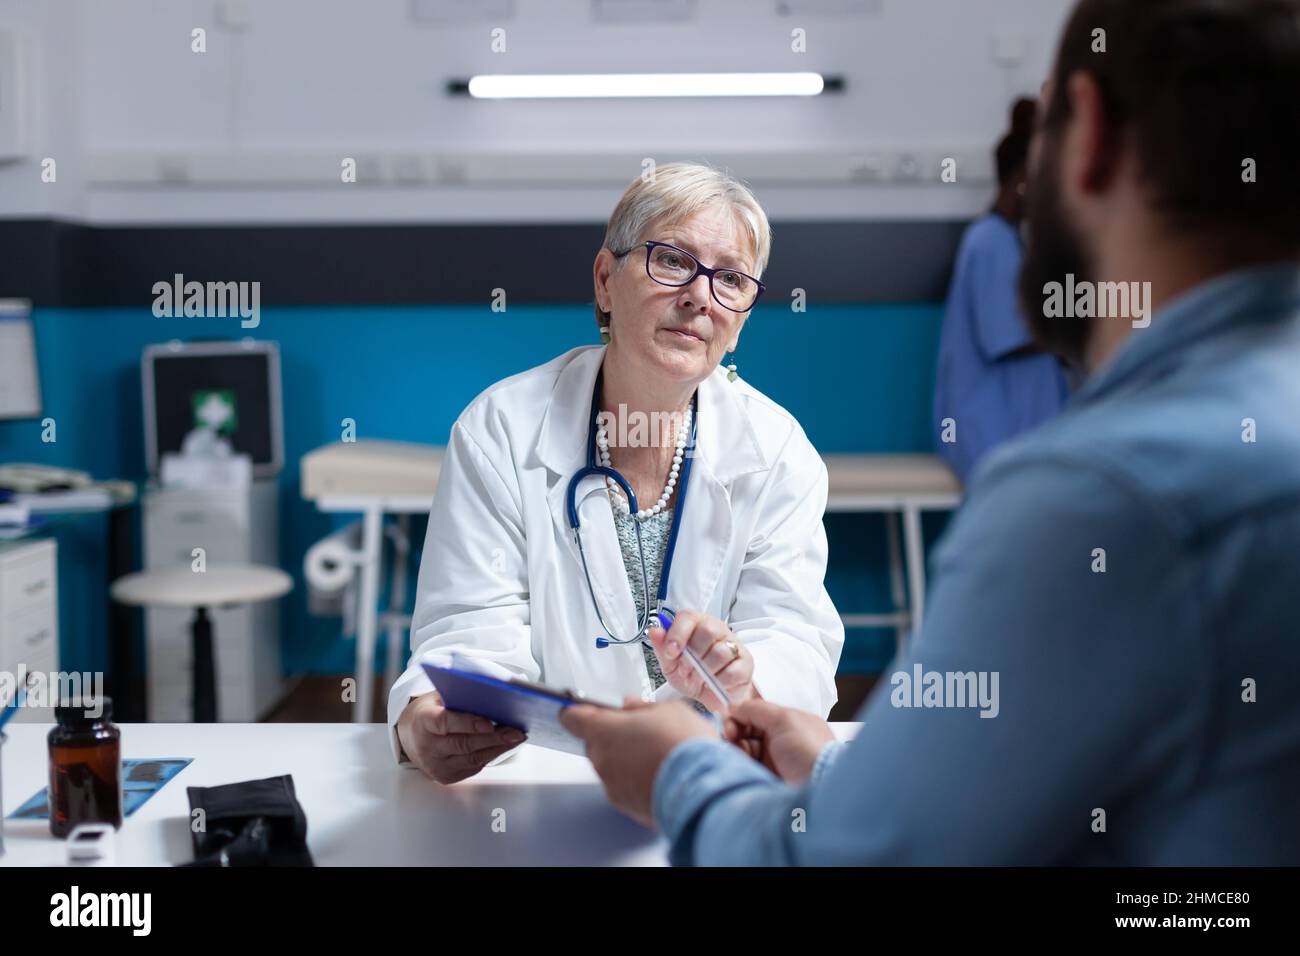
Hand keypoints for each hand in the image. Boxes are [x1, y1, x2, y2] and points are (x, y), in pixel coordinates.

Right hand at [396, 691, 525, 783]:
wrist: (411, 736)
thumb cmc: (429, 712)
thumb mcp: (438, 698)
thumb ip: (459, 698)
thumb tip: (492, 697)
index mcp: (423, 721)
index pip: (445, 722)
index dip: (468, 723)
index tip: (489, 723)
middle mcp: (427, 746)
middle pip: (464, 744)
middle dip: (493, 738)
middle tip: (516, 732)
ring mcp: (435, 765)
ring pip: (472, 758)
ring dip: (497, 748)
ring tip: (516, 738)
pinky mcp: (445, 777)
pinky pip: (472, 767)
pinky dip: (490, 756)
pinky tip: (503, 747)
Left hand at [560, 698, 716, 827]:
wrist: (703, 789)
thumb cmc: (685, 746)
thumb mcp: (669, 709)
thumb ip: (642, 707)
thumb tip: (631, 706)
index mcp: (605, 731)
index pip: (573, 717)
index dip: (579, 711)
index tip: (585, 708)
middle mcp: (603, 761)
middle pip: (595, 743)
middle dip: (613, 736)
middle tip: (641, 730)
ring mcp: (614, 787)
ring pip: (612, 767)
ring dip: (626, 760)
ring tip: (657, 755)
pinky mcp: (628, 807)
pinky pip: (626, 788)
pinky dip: (638, 781)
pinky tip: (661, 774)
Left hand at [647, 609, 754, 712]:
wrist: (712, 697)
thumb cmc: (693, 677)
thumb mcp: (671, 665)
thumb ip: (662, 648)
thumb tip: (655, 630)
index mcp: (696, 625)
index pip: (688, 617)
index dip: (677, 634)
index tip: (671, 652)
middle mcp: (717, 630)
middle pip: (707, 630)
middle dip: (693, 656)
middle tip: (686, 670)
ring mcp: (734, 644)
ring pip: (720, 651)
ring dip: (705, 671)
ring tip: (699, 679)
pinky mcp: (746, 662)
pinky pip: (733, 670)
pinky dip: (719, 681)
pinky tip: (714, 684)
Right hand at [722, 698, 833, 783]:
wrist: (822, 790)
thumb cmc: (810, 753)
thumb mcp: (784, 720)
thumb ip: (756, 709)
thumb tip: (733, 707)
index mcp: (787, 724)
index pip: (753, 715)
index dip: (738, 718)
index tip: (730, 727)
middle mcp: (779, 742)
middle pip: (745, 733)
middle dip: (733, 735)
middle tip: (730, 740)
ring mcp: (773, 763)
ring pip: (743, 752)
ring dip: (735, 752)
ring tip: (738, 757)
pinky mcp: (767, 781)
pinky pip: (746, 770)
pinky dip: (739, 767)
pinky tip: (738, 768)